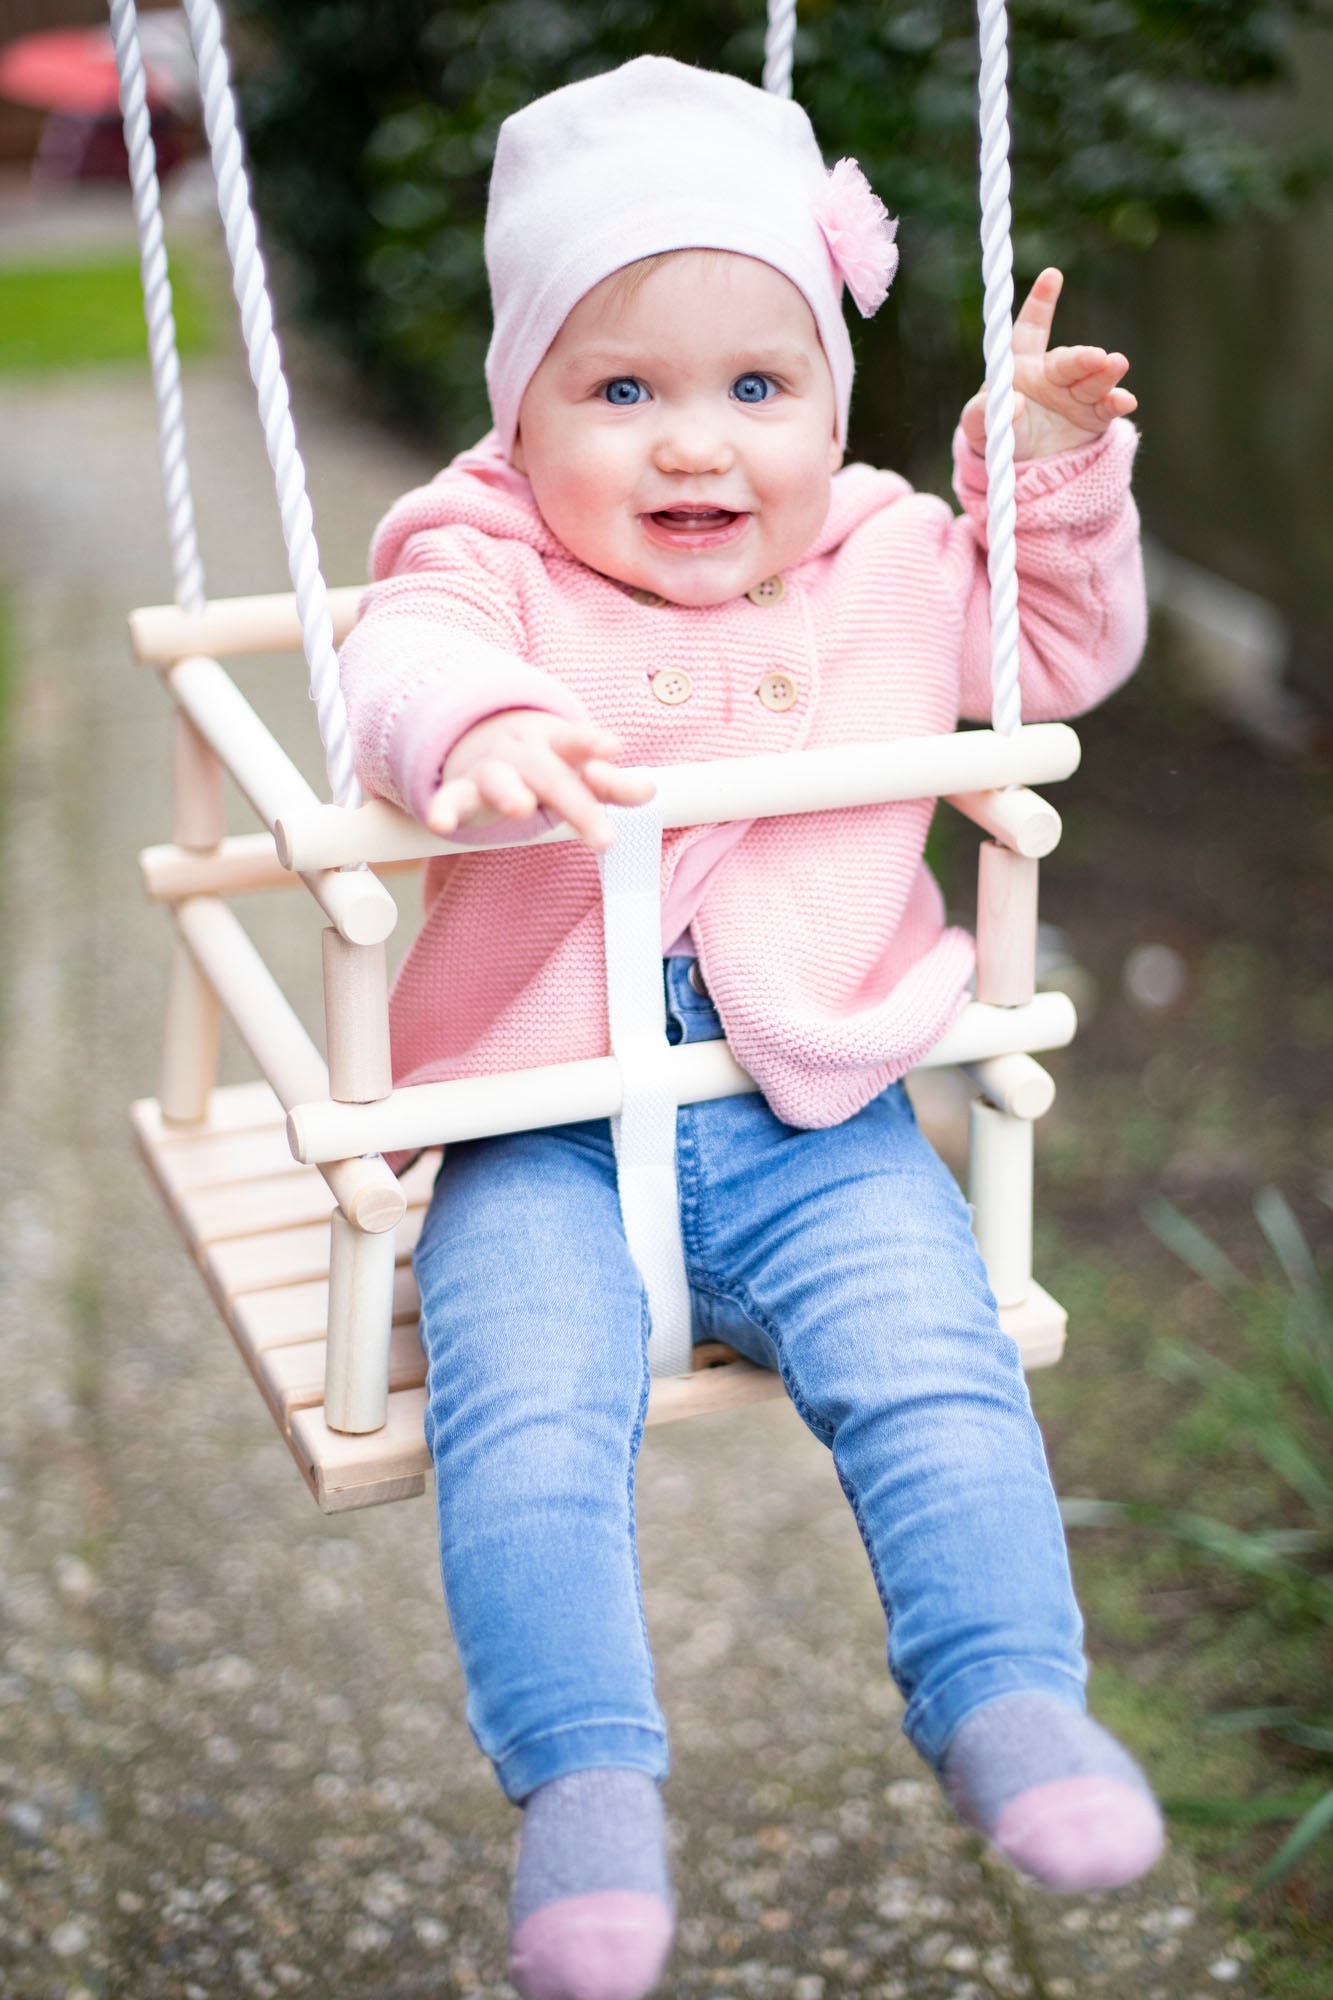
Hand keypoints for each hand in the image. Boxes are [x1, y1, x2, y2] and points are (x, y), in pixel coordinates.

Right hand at [427, 709, 654, 852]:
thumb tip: (650, 791)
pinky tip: (441, 823)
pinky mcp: (461, 791)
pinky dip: (445, 810)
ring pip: (499, 780)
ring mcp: (491, 771)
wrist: (480, 733)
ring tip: (520, 808)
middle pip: (552, 777)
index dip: (594, 746)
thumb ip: (611, 783)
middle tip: (604, 840)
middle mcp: (524, 753)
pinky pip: (452, 800)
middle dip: (578, 807)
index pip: (578, 743)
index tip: (613, 749)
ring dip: (509, 793)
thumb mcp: (578, 767)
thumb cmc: (543, 760)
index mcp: (556, 743)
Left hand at [960, 268, 1135, 460]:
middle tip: (1095, 357)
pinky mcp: (1095, 416)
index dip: (1040, 303)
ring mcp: (1077, 394)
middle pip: (1068, 360)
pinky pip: (1107, 407)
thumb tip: (1015, 401)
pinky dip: (1117, 403)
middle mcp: (1053, 374)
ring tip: (1115, 365)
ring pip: (1093, 380)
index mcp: (1021, 365)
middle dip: (1082, 358)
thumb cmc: (996, 433)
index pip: (1029, 329)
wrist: (1023, 464)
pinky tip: (1124, 400)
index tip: (1051, 276)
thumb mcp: (977, 425)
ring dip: (1105, 373)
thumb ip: (982, 411)